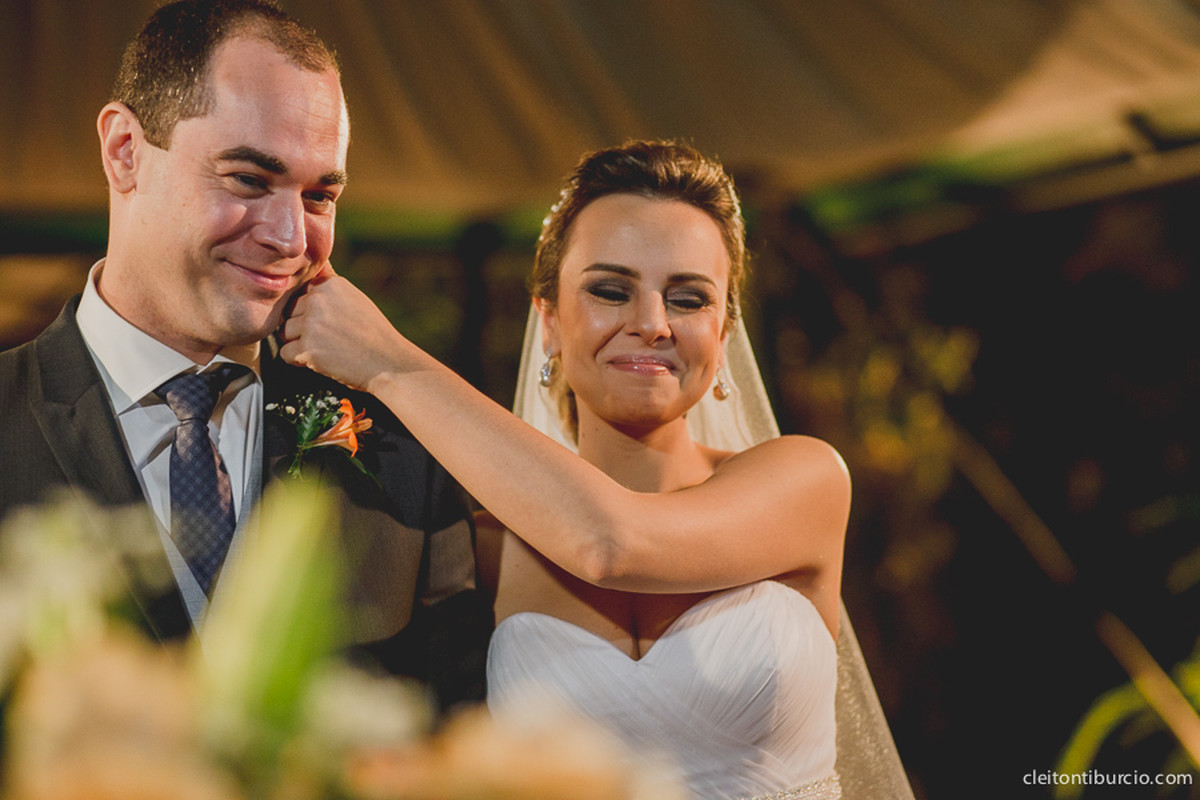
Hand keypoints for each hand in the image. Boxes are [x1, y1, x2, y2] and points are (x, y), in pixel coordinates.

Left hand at [279, 264, 407, 391]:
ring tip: (327, 349)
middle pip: (288, 313)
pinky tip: (322, 360)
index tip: (331, 322)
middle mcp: (318, 299)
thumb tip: (317, 261)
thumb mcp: (354, 299)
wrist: (389, 363)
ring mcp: (311, 323)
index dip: (310, 312)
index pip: (299, 294)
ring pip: (283, 332)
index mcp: (329, 284)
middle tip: (331, 339)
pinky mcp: (307, 348)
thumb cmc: (373, 334)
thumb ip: (330, 284)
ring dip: (299, 344)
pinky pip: (285, 354)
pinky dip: (299, 361)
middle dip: (302, 328)